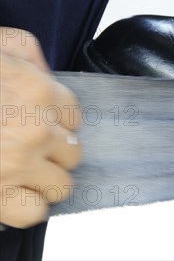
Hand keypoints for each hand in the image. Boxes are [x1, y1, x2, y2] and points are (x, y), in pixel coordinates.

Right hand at [1, 28, 80, 227]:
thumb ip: (26, 53)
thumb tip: (42, 72)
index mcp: (38, 91)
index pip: (73, 117)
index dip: (54, 123)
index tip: (36, 125)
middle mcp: (36, 129)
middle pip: (72, 153)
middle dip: (51, 154)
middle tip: (24, 151)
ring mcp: (18, 164)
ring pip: (60, 186)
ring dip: (41, 183)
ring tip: (17, 176)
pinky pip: (33, 213)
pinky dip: (23, 208)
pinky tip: (7, 195)